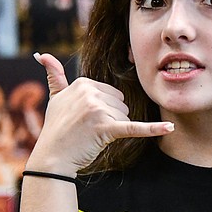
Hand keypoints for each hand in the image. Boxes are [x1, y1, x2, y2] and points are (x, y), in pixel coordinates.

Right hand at [28, 53, 173, 174]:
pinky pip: (134, 127)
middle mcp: (90, 93)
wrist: (53, 157)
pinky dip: (153, 129)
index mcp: (83, 83)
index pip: (112, 93)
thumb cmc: (56, 128)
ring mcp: (98, 110)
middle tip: (89, 129)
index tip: (84, 118)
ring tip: (92, 135)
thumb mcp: (55, 98)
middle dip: (110, 118)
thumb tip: (42, 54)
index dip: (103, 108)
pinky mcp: (107, 128)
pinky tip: (170, 128)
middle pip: (120, 104)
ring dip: (113, 128)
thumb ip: (54, 75)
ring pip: (125, 116)